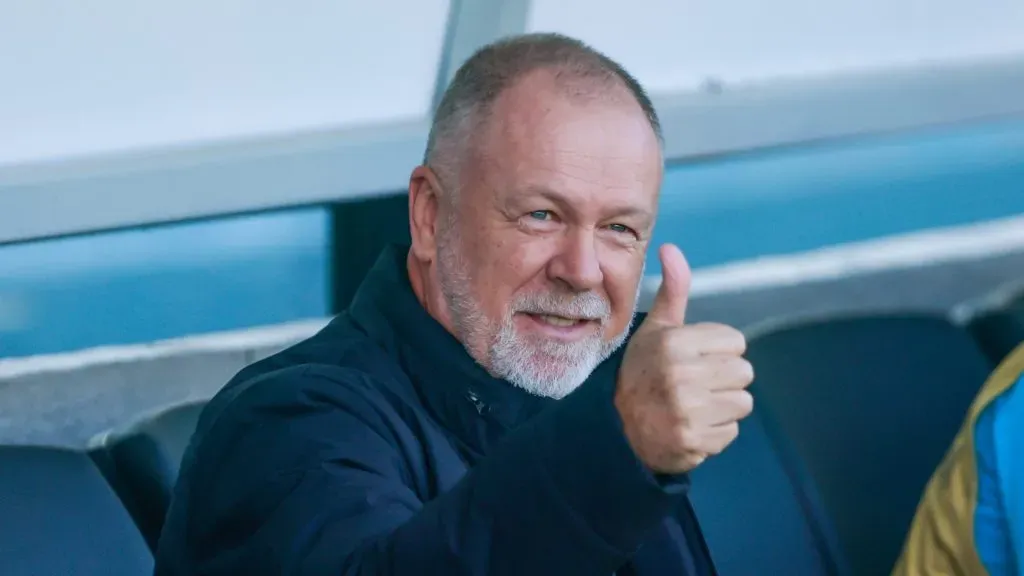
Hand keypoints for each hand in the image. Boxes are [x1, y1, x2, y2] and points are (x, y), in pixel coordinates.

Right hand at [615, 244, 753, 473]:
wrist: (618, 428)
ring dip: (722, 407)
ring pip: (742, 403)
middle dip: (723, 379)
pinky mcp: (693, 441)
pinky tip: (691, 426)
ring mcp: (688, 411)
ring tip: (693, 405)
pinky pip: (731, 432)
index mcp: (676, 342)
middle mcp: (682, 375)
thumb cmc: (643, 372)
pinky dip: (714, 433)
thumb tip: (671, 248)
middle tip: (693, 385)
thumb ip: (673, 290)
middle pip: (744, 372)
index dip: (718, 351)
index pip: (736, 342)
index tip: (692, 359)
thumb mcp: (656, 329)